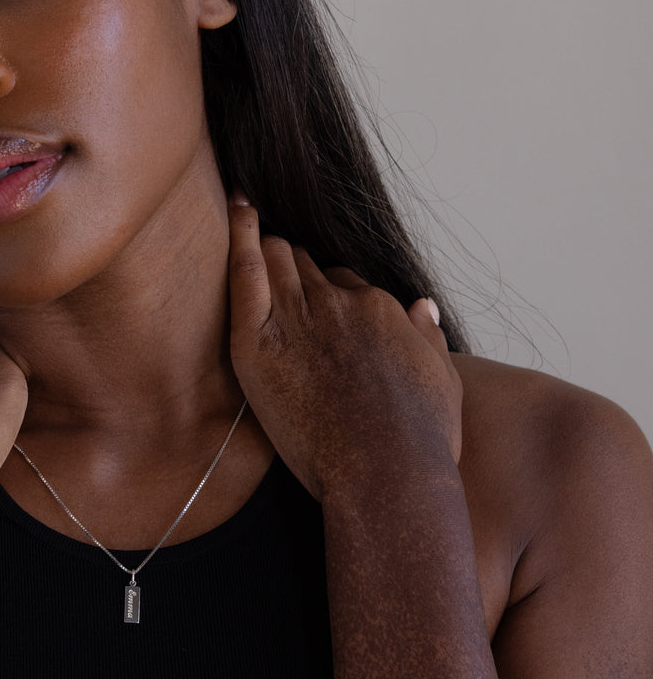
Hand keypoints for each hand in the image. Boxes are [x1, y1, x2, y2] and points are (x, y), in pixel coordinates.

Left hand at [228, 196, 461, 500]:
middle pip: (307, 264)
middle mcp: (338, 304)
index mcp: (378, 310)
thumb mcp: (442, 381)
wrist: (389, 475)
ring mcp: (298, 318)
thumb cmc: (421, 441)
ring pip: (277, 257)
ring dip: (268, 251)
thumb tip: (421, 305)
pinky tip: (236, 203)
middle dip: (294, 264)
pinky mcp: (258, 343)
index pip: (344, 283)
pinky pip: (245, 271)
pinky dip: (240, 232)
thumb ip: (427, 336)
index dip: (330, 295)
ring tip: (250, 236)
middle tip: (278, 273)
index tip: (318, 311)